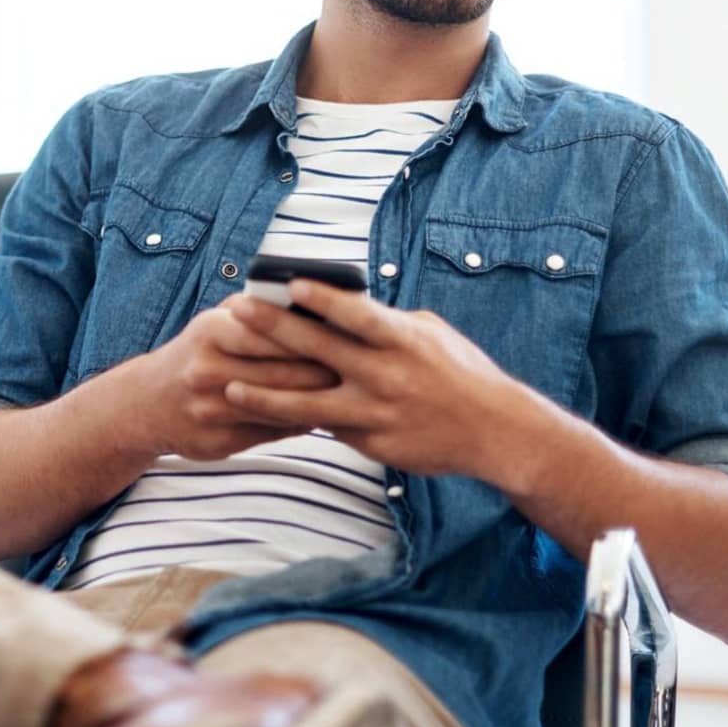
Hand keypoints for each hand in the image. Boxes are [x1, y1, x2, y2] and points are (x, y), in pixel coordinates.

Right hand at [121, 300, 339, 460]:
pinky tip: (323, 415)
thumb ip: (259, 308)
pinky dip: (300, 422)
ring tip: (353, 394)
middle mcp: (208, 370)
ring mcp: (211, 409)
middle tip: (363, 370)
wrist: (146, 403)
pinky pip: (272, 432)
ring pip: (281, 406)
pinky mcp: (218, 440)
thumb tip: (314, 305)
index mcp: (212, 331)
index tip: (350, 336)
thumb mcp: (217, 321)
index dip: (315, 335)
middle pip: (284, 373)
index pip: (275, 331)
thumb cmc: (197, 351)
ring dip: (319, 402)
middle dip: (327, 372)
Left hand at [221, 281, 547, 482]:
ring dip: (265, 396)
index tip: (285, 283)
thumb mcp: (430, 335)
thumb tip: (344, 305)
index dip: (319, 298)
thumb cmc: (463, 374)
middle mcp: (386, 375)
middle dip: (273, 330)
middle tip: (235, 314)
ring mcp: (376, 413)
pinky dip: (296, 422)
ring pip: (308, 405)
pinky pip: (327, 429)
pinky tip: (264, 418)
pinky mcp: (372, 443)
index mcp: (403, 340)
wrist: (496, 432)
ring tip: (231, 389)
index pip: (355, 313)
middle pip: (318, 351)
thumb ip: (386, 323)